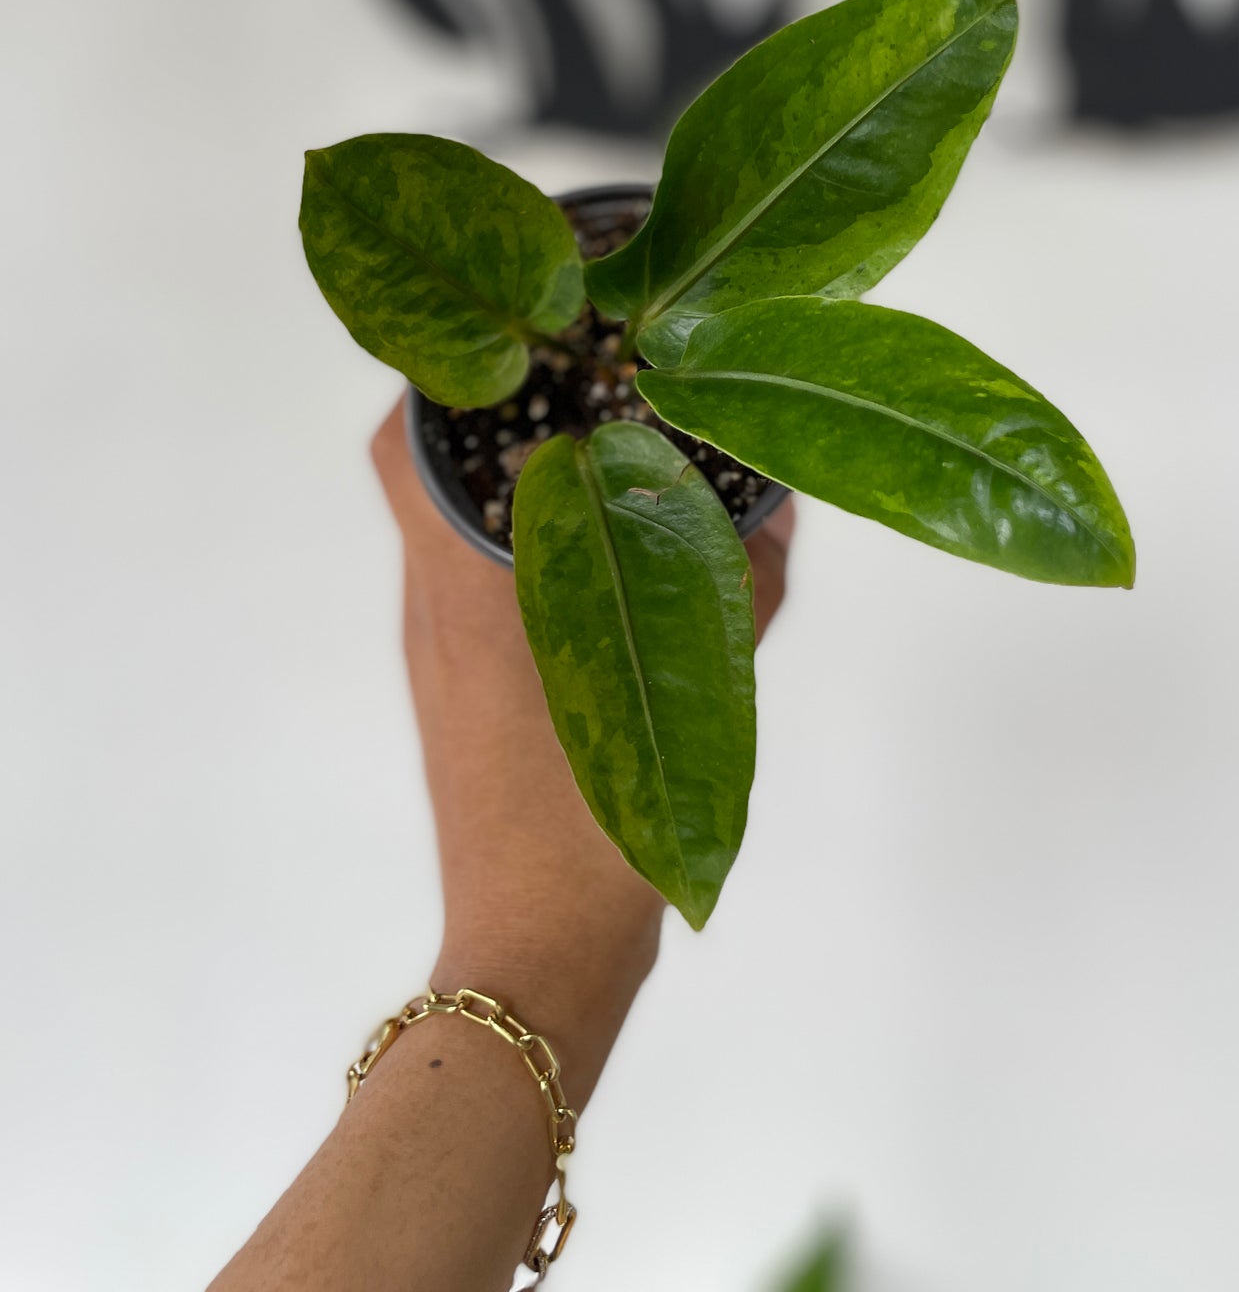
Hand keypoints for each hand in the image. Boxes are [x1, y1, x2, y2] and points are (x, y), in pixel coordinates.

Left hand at [370, 398, 793, 1103]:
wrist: (538, 953)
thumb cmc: (597, 826)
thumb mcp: (691, 693)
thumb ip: (737, 593)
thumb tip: (778, 505)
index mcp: (466, 590)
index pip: (407, 445)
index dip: (449, 376)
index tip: (527, 339)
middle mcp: (434, 607)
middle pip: (422, 471)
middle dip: (489, 412)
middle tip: (580, 377)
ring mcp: (438, 654)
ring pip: (447, 524)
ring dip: (506, 476)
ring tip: (600, 447)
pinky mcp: (460, 694)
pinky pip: (474, 581)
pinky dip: (525, 544)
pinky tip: (607, 551)